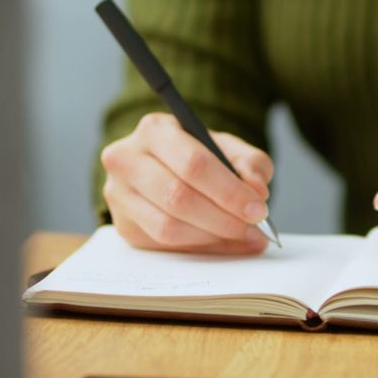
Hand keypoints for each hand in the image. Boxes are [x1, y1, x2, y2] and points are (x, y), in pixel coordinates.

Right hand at [100, 112, 273, 252]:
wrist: (162, 165)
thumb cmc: (197, 154)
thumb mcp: (227, 147)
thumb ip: (250, 163)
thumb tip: (257, 191)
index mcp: (155, 130)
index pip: (193, 164)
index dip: (229, 191)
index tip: (258, 208)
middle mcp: (127, 160)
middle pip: (178, 197)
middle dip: (224, 218)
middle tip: (255, 227)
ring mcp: (119, 195)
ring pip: (168, 227)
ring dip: (213, 237)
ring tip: (244, 236)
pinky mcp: (123, 225)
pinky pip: (164, 245)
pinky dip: (200, 246)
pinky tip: (223, 241)